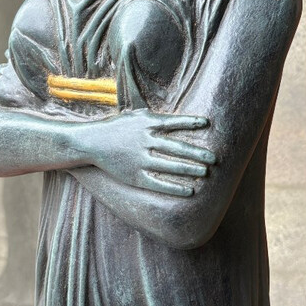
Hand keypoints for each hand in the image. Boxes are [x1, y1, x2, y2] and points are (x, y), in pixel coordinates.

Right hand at [81, 110, 215, 196]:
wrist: (90, 142)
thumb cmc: (117, 127)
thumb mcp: (135, 115)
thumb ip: (156, 117)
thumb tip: (178, 118)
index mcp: (146, 124)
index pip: (174, 122)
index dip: (191, 122)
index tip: (207, 124)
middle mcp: (145, 141)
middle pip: (177, 148)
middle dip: (197, 153)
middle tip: (214, 158)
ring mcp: (140, 160)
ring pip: (171, 167)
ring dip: (190, 170)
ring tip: (206, 173)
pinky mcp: (135, 176)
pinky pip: (159, 183)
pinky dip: (175, 187)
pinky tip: (190, 190)